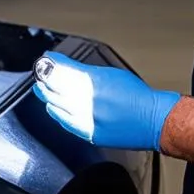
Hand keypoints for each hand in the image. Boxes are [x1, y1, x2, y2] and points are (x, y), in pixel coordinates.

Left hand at [33, 50, 178, 151]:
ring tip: (41, 90)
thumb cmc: (136, 96)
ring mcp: (89, 119)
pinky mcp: (92, 134)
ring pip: (58, 106)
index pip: (63, 70)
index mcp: (93, 83)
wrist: (154, 120)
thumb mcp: (109, 75)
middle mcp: (89, 101)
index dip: (51, 64)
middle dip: (46, 80)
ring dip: (48, 96)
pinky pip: (68, 124)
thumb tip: (66, 68)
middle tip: (40, 75)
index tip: (46, 59)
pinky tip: (52, 109)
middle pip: (57, 88)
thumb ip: (84, 73)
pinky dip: (58, 115)